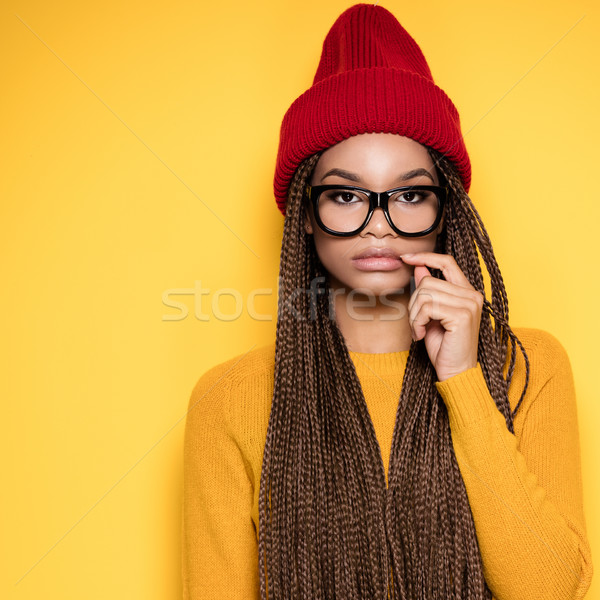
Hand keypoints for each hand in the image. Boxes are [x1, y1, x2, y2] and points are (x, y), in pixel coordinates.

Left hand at [401, 252, 482, 380]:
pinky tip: (422, 335)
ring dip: (414, 315)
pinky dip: (417, 322)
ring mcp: (469, 304)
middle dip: (413, 304)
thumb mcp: (432, 315)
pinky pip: (427, 308)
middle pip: (427, 282)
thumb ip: (429, 291)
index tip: (406, 258)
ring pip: (425, 294)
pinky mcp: (462, 315)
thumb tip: (419, 267)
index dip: (425, 257)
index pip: (447, 262)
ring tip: (419, 330)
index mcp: (466, 292)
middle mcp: (472, 295)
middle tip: (416, 324)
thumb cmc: (444, 347)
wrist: (455, 372)